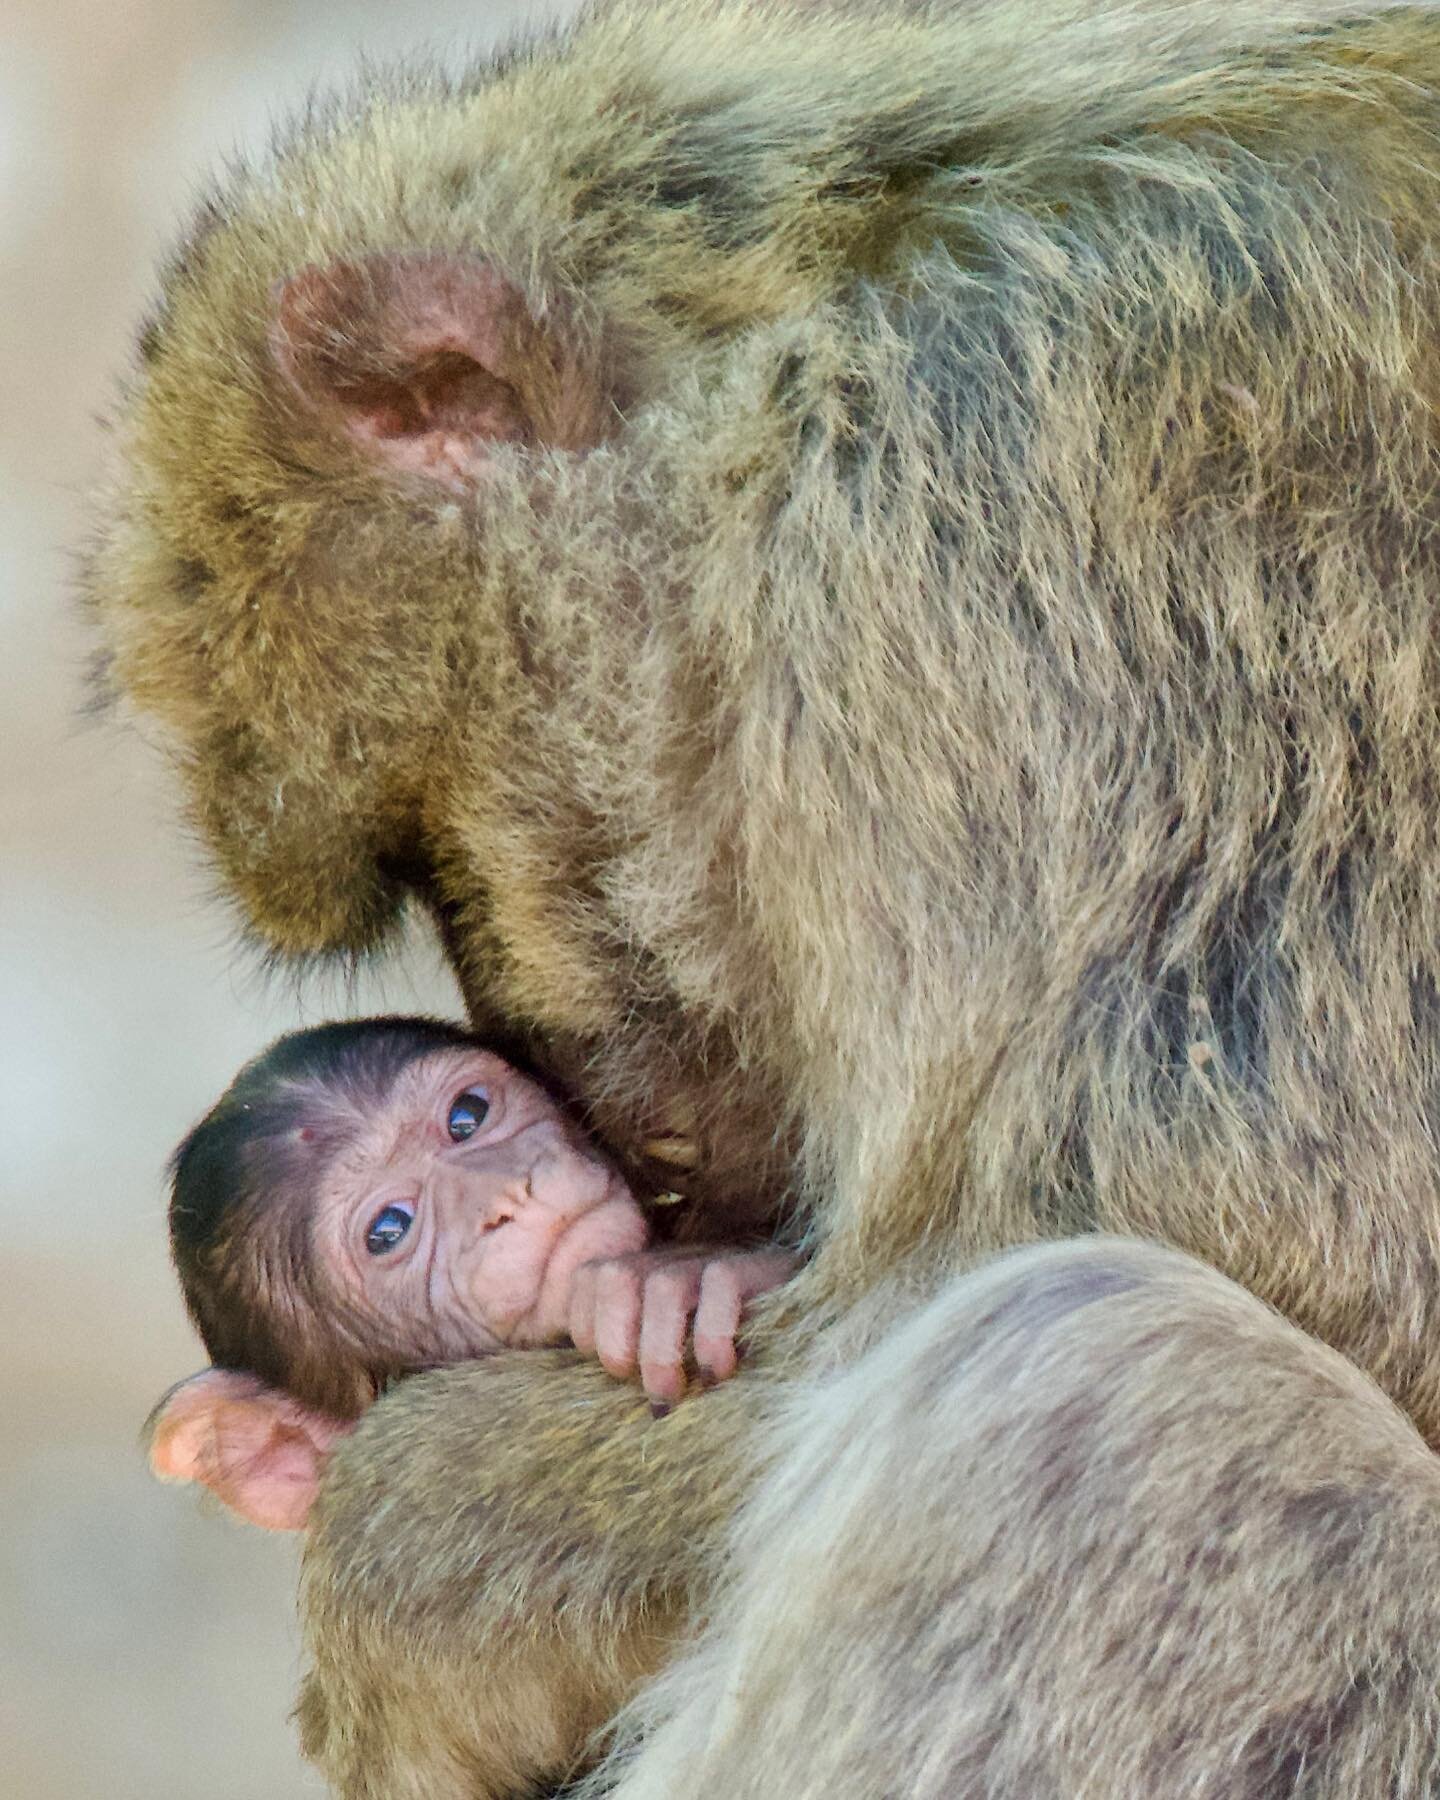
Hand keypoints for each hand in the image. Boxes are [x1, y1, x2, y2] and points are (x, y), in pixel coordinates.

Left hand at [567, 1246, 800, 1408]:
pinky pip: (723, 1282)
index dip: (587, 1328)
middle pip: (613, 1274)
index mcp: (649, 1277)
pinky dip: (712, 1332)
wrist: (825, 1322)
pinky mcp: (763, 1267)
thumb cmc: (744, 1355)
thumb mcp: (683, 1362)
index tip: (616, 1375)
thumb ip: (646, 1370)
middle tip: (644, 1390)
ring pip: (664, 1284)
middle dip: (615, 1339)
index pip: (589, 1279)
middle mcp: (677, 1261)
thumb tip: (614, 1407)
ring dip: (659, 1347)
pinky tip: (722, 1371)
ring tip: (674, 1395)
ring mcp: (718, 1260)